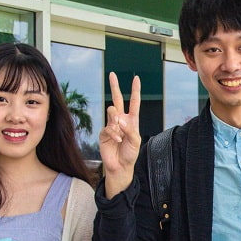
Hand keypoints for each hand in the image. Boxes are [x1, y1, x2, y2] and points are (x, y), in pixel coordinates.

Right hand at [100, 72, 141, 197]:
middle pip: (117, 99)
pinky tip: (117, 141)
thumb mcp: (136, 141)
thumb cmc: (130, 154)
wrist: (120, 166)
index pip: (134, 102)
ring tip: (120, 132)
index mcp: (132, 120)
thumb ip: (129, 129)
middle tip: (112, 74)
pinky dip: (114, 134)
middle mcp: (121, 120)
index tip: (136, 79)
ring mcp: (111, 125)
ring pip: (111, 111)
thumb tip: (118, 119)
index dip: (135, 91)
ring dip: (116, 120)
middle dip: (115, 86)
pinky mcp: (104, 132)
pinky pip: (108, 127)